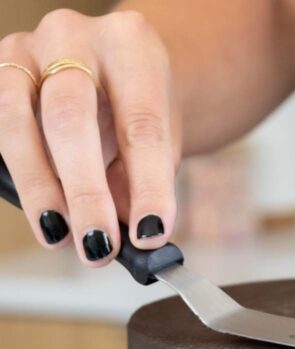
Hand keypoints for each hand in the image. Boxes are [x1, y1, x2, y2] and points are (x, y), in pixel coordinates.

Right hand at [0, 8, 179, 264]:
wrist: (113, 69)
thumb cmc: (137, 110)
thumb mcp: (159, 142)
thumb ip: (143, 183)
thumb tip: (132, 236)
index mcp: (131, 48)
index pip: (142, 124)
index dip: (147, 186)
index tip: (150, 234)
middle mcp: (73, 37)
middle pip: (70, 117)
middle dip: (84, 192)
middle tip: (98, 246)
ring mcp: (27, 49)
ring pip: (18, 119)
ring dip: (39, 188)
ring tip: (60, 236)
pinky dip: (17, 174)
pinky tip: (38, 211)